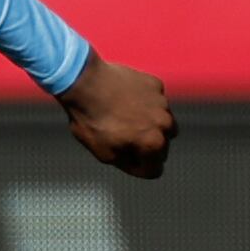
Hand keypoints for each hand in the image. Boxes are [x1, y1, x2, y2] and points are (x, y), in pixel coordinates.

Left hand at [57, 53, 176, 179]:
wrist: (84, 81)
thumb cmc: (91, 119)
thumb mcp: (103, 153)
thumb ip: (127, 163)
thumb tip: (141, 167)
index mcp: (154, 143)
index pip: (155, 168)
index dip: (137, 168)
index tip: (122, 158)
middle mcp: (165, 123)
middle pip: (162, 145)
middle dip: (146, 146)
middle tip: (121, 137)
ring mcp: (162, 102)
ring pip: (161, 122)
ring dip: (148, 124)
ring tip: (123, 118)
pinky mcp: (155, 85)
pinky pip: (154, 100)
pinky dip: (143, 103)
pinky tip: (123, 100)